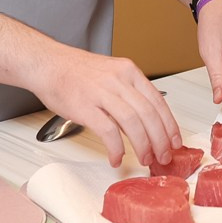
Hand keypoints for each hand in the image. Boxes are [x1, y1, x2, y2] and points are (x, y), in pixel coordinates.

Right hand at [28, 44, 182, 168]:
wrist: (47, 64)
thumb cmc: (75, 72)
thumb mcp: (111, 73)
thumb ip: (129, 92)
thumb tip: (147, 120)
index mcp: (128, 71)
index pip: (158, 100)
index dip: (169, 125)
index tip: (174, 141)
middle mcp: (118, 80)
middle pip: (149, 114)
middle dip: (160, 140)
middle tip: (163, 156)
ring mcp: (101, 92)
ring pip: (133, 122)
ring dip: (142, 145)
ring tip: (144, 159)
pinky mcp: (85, 106)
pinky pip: (108, 131)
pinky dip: (116, 148)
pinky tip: (116, 157)